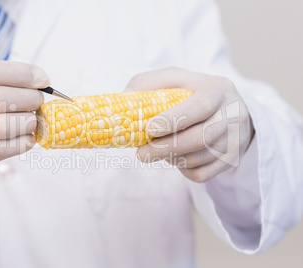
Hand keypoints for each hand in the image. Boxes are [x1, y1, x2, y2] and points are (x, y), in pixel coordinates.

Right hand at [0, 60, 48, 190]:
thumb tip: (41, 81)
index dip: (23, 73)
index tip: (43, 79)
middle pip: (3, 97)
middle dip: (31, 98)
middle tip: (39, 103)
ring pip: (7, 124)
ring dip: (30, 122)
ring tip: (31, 121)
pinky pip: (8, 147)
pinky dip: (25, 141)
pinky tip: (26, 138)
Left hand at [125, 67, 253, 182]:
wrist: (226, 108)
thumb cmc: (191, 92)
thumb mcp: (172, 79)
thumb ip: (148, 83)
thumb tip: (124, 97)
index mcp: (218, 88)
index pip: (200, 106)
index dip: (174, 119)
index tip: (150, 128)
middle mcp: (233, 113)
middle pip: (201, 138)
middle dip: (167, 148)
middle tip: (142, 154)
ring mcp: (236, 139)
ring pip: (200, 159)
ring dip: (173, 159)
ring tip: (158, 151)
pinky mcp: (232, 159)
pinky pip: (203, 174)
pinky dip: (183, 170)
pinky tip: (175, 158)